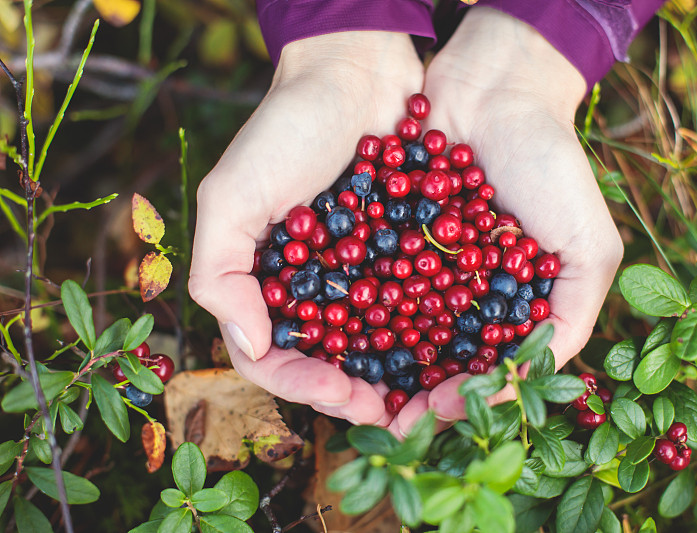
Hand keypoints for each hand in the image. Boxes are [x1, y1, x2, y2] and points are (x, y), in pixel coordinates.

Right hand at [189, 32, 423, 425]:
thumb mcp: (230, 193)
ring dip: (390, 377)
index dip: (300, 384)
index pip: (271, 355)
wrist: (357, 74)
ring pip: (370, 344)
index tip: (339, 392)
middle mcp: (309, 286)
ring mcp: (355, 273)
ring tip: (417, 399)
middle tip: (385, 412)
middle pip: (324, 361)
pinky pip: (411, 305)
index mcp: (263, 282)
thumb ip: (219, 271)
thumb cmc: (286, 128)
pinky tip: (447, 352)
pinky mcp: (399, 255)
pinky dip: (424, 334)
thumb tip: (247, 343)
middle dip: (350, 393)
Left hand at [387, 8, 622, 436]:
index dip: (458, 399)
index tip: (430, 414)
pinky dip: (350, 307)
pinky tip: (331, 332)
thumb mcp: (588, 247)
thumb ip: (571, 320)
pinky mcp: (386, 236)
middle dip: (408, 392)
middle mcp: (463, 294)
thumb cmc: (552, 165)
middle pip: (434, 358)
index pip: (482, 370)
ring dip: (374, 362)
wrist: (494, 89)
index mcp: (509, 306)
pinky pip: (367, 279)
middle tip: (380, 417)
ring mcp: (423, 266)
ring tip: (349, 388)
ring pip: (395, 328)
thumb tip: (524, 383)